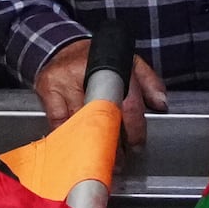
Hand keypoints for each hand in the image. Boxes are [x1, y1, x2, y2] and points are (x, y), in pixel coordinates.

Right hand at [33, 40, 165, 151]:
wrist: (62, 47)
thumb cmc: (97, 59)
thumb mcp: (129, 62)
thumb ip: (149, 82)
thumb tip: (161, 103)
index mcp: (114, 65)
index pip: (129, 102)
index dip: (134, 129)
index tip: (136, 145)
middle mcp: (87, 72)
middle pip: (103, 116)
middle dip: (112, 143)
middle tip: (120, 160)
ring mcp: (66, 81)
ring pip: (80, 122)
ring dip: (91, 145)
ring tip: (99, 157)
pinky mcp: (48, 89)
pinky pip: (58, 122)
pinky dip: (68, 137)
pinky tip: (76, 147)